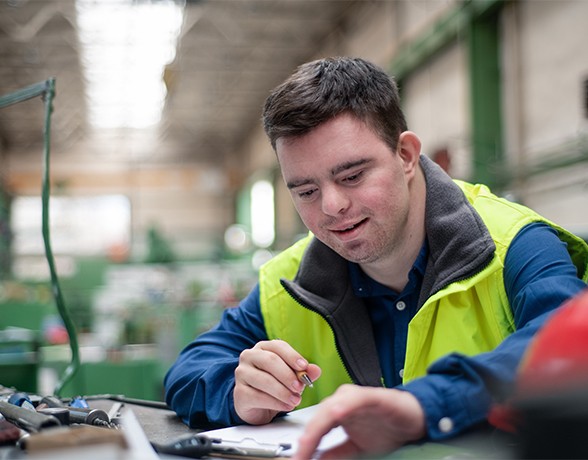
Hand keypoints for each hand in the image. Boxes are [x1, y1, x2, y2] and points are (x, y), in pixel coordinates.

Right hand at [234, 339, 320, 424]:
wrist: (256, 406)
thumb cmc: (274, 386)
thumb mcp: (291, 377)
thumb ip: (303, 373)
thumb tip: (315, 370)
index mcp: (263, 348)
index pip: (278, 346)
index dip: (292, 356)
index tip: (304, 366)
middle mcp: (249, 357)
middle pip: (270, 361)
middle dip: (288, 375)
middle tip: (300, 387)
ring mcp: (242, 374)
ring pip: (264, 380)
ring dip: (283, 391)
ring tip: (296, 400)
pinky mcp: (239, 393)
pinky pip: (258, 397)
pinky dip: (276, 402)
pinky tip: (286, 406)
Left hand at [293, 384, 425, 458]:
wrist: (416, 419)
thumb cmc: (388, 428)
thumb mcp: (358, 448)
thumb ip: (336, 453)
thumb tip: (315, 459)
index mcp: (337, 412)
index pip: (315, 427)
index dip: (305, 444)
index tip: (298, 459)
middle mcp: (343, 401)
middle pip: (318, 417)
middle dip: (307, 438)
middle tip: (300, 456)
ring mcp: (356, 397)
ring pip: (330, 408)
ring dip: (318, 426)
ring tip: (307, 442)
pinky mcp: (372, 396)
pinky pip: (354, 400)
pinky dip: (343, 407)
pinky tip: (335, 415)